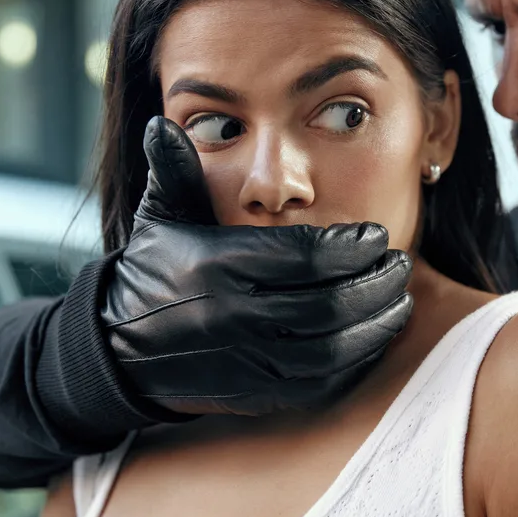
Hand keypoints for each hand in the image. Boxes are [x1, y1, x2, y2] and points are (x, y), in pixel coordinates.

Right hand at [101, 116, 413, 414]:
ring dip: (376, 323)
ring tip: (399, 297)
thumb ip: (173, 170)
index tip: (377, 236)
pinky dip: (356, 359)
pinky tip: (375, 334)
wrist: (118, 348)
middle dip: (375, 284)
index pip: (303, 257)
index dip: (350, 247)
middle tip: (400, 264)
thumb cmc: (152, 270)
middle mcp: (230, 317)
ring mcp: (243, 362)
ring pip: (331, 348)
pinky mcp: (253, 394)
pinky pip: (319, 382)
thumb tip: (161, 123)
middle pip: (328, 304)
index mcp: (213, 266)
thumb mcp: (159, 216)